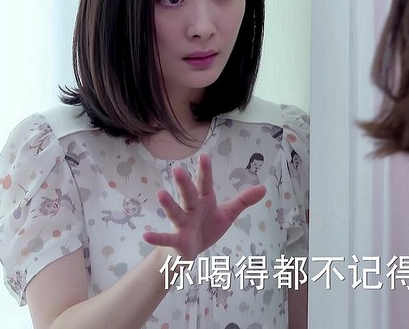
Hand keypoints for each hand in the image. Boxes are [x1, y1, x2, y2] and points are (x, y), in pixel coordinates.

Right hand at [142, 154, 265, 259]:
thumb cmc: (206, 228)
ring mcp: (182, 224)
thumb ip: (243, 200)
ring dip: (169, 205)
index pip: (205, 184)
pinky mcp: (177, 240)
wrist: (188, 252)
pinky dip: (157, 237)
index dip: (205, 172)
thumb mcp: (227, 214)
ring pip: (175, 213)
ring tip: (160, 194)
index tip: (204, 157)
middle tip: (177, 169)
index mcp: (204, 201)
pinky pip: (166, 238)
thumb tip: (263, 188)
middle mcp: (191, 209)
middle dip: (184, 184)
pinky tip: (145, 235)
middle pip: (189, 195)